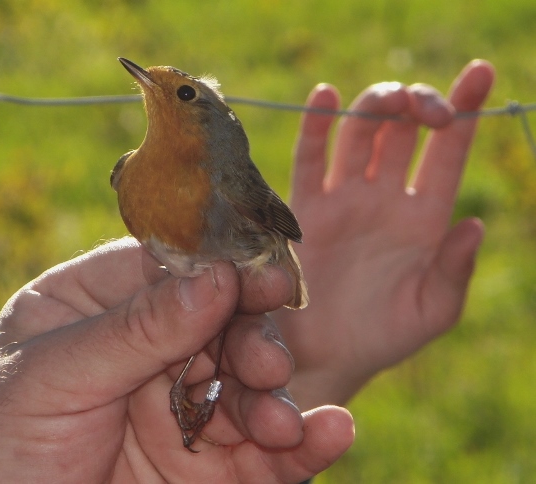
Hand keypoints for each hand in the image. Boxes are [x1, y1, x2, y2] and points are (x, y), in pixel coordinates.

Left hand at [0, 237, 353, 482]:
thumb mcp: (51, 379)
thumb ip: (135, 329)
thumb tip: (217, 276)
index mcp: (95, 306)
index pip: (170, 269)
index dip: (219, 269)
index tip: (261, 279)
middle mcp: (144, 348)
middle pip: (221, 322)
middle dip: (251, 337)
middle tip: (266, 360)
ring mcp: (178, 405)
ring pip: (248, 384)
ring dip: (274, 397)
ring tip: (280, 424)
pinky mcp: (205, 465)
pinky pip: (262, 449)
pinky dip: (302, 443)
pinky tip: (330, 434)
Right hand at [276, 60, 494, 408]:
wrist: (325, 356)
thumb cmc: (384, 337)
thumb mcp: (433, 311)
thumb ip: (455, 269)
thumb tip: (476, 225)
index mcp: (424, 217)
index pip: (448, 153)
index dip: (466, 112)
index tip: (479, 74)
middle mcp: (385, 199)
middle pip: (403, 131)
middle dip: (417, 106)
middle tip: (424, 106)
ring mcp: (344, 200)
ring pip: (360, 136)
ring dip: (373, 107)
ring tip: (388, 99)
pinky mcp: (305, 209)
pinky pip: (310, 159)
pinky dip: (316, 126)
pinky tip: (325, 97)